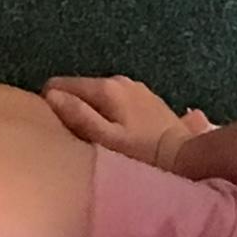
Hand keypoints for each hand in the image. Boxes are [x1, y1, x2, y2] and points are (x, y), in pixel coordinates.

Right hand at [43, 74, 213, 169]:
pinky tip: (115, 132)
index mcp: (105, 87)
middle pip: (80, 89)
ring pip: (98, 95)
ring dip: (91, 111)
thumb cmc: (143, 153)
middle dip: (72, 107)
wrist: (186, 156)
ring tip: (93, 137)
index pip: (60, 84)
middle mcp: (119, 79)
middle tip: (73, 137)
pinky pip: (115, 101)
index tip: (53, 127)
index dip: (51, 103)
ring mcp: (134, 87)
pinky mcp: (145, 98)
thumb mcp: (107, 140)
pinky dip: (108, 112)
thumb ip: (78, 116)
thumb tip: (50, 95)